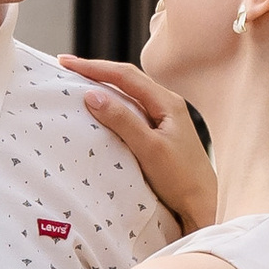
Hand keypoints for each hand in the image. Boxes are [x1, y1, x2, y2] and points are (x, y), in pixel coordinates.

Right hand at [60, 55, 215, 233]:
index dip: (94, 67)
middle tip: (67, 67)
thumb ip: (122, 121)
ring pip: (129, 94)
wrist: (202, 205)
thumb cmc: (181, 180)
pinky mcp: (159, 133)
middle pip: (127, 80)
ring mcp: (164, 119)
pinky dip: (112, 105)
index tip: (66, 63)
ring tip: (78, 83)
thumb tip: (92, 95)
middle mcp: (167, 104)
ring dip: (104, 86)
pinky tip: (100, 109)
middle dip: (97, 71)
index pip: (125, 76)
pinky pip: (131, 111)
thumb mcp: (149, 149)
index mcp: (167, 102)